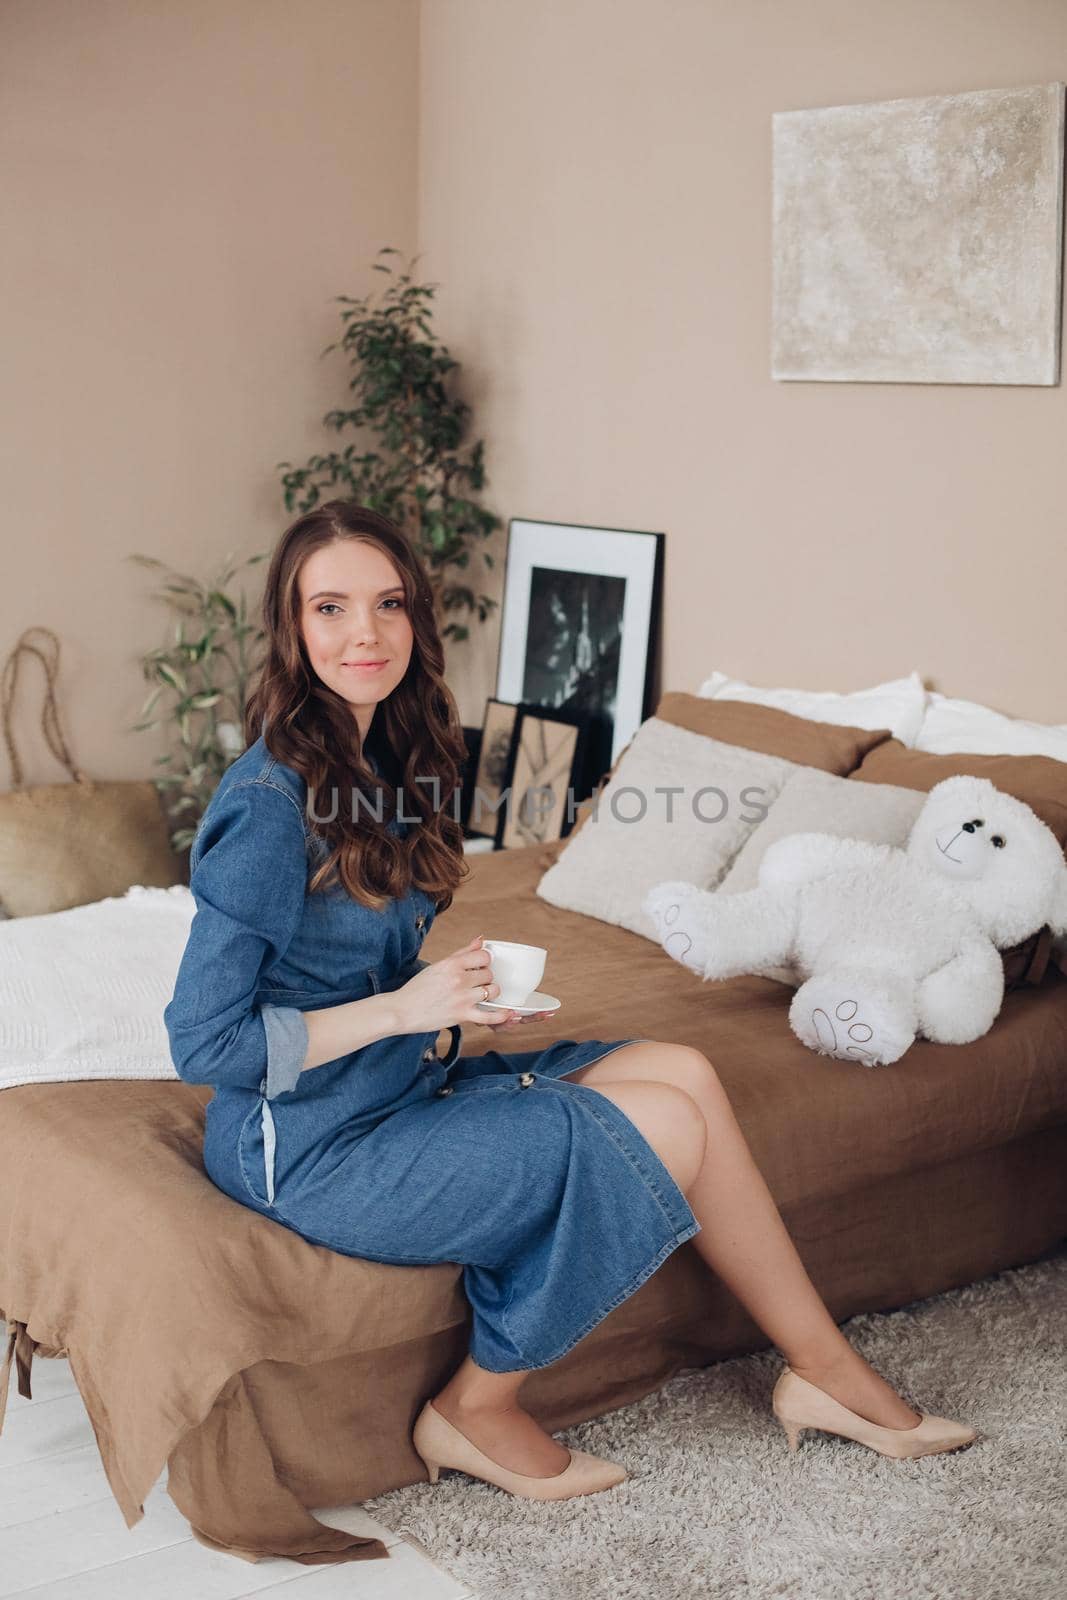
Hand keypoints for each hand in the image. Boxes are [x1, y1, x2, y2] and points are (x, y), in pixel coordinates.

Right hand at [393, 934, 554, 1032]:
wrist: (402, 1010)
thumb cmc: (418, 988)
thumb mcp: (439, 965)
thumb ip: (462, 953)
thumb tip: (481, 940)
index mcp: (452, 964)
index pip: (484, 956)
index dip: (485, 961)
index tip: (480, 966)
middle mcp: (459, 979)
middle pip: (489, 974)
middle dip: (486, 978)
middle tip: (477, 984)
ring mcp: (462, 997)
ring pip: (492, 991)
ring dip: (490, 993)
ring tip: (482, 995)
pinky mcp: (462, 1015)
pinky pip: (489, 1016)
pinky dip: (501, 1015)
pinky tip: (509, 1013)